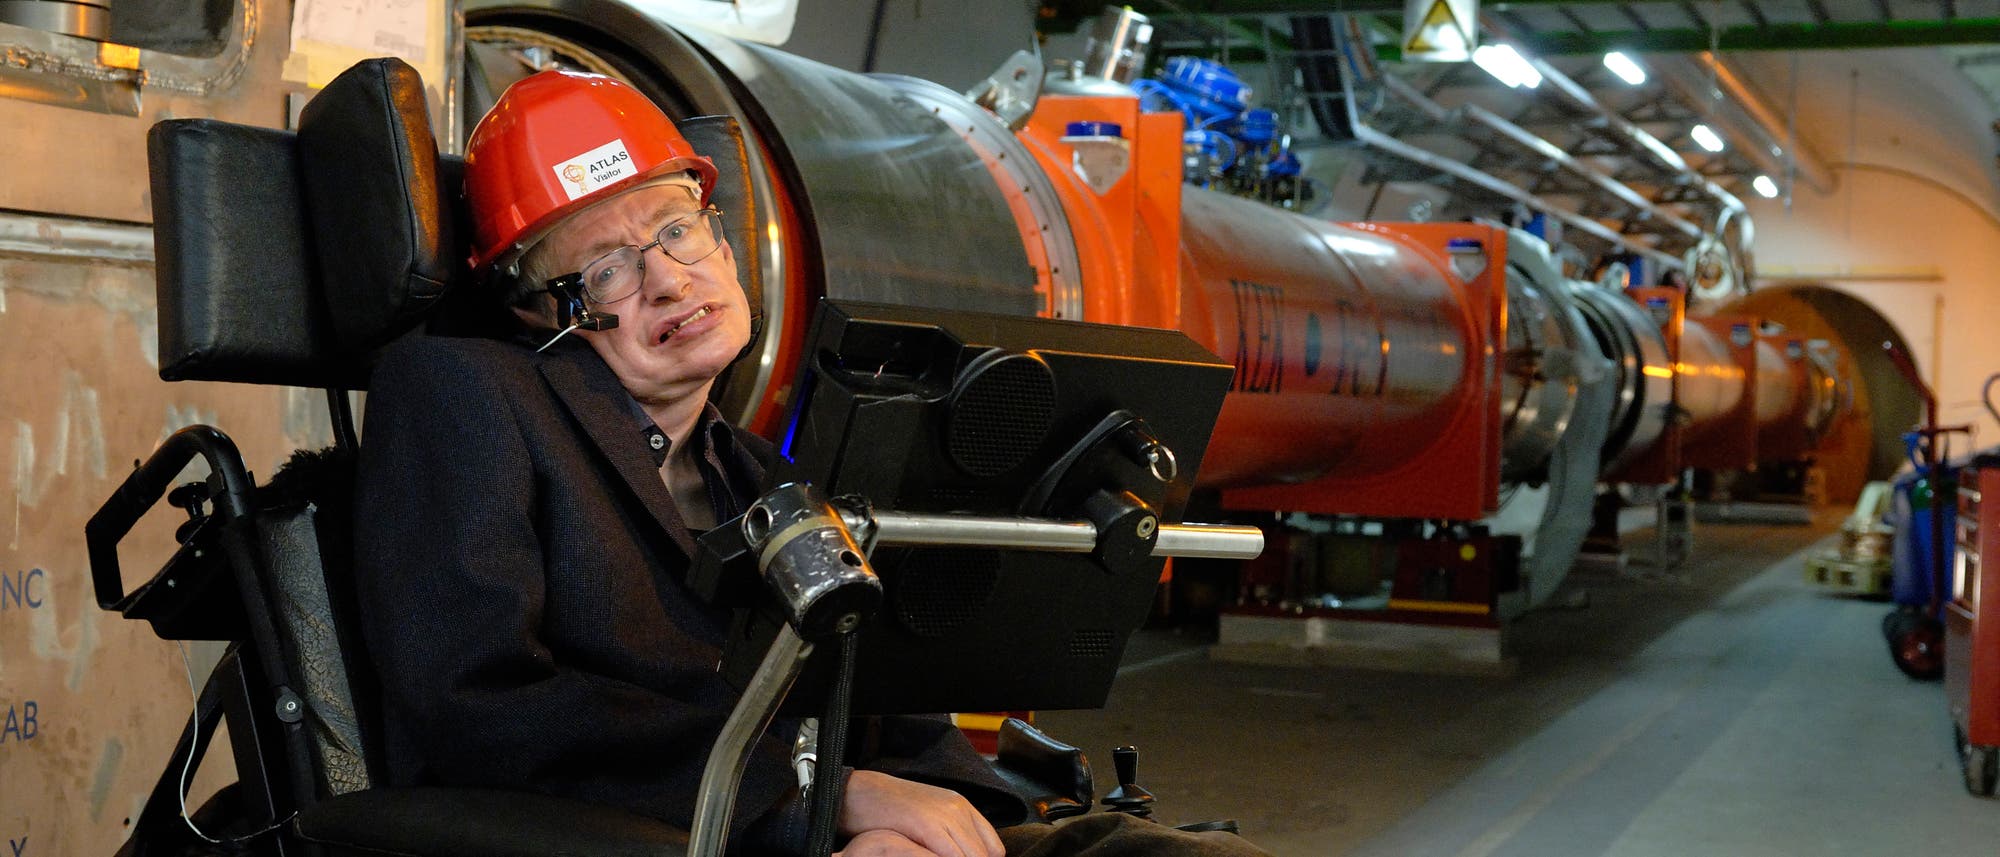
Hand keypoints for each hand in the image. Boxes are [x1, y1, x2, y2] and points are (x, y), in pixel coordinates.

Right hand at [839, 769, 1003, 856]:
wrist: (858, 793)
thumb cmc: (889, 813)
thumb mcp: (928, 820)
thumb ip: (950, 837)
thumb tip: (964, 856)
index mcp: (962, 807)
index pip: (994, 848)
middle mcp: (958, 808)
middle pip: (985, 856)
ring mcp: (944, 814)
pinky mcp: (927, 824)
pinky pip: (951, 855)